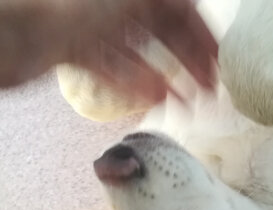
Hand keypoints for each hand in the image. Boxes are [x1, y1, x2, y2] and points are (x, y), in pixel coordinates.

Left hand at [0, 0, 217, 102]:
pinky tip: (155, 100)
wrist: (8, 34)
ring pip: (140, 50)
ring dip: (166, 77)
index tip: (219, 62)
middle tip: (209, 90)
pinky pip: (113, 67)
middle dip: (188, 58)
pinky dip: (135, 84)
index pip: (178, 6)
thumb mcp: (124, 4)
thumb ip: (162, 9)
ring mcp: (92, 23)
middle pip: (162, 28)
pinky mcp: (75, 48)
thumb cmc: (65, 9)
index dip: (201, 33)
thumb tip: (192, 10)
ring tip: (187, 103)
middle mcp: (114, 2)